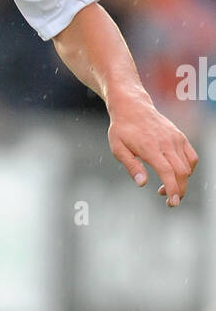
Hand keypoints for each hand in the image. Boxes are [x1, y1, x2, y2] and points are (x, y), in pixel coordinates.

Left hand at [107, 90, 197, 206]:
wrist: (133, 107)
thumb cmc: (122, 129)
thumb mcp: (118, 148)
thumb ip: (132, 166)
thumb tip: (142, 183)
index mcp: (151, 148)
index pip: (167, 172)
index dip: (172, 189)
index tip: (173, 203)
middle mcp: (167, 143)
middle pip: (181, 172)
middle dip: (179, 190)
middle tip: (170, 202)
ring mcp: (176, 139)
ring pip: (188, 166)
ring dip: (182, 181)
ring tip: (166, 187)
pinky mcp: (180, 136)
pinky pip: (191, 156)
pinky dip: (188, 169)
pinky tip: (176, 174)